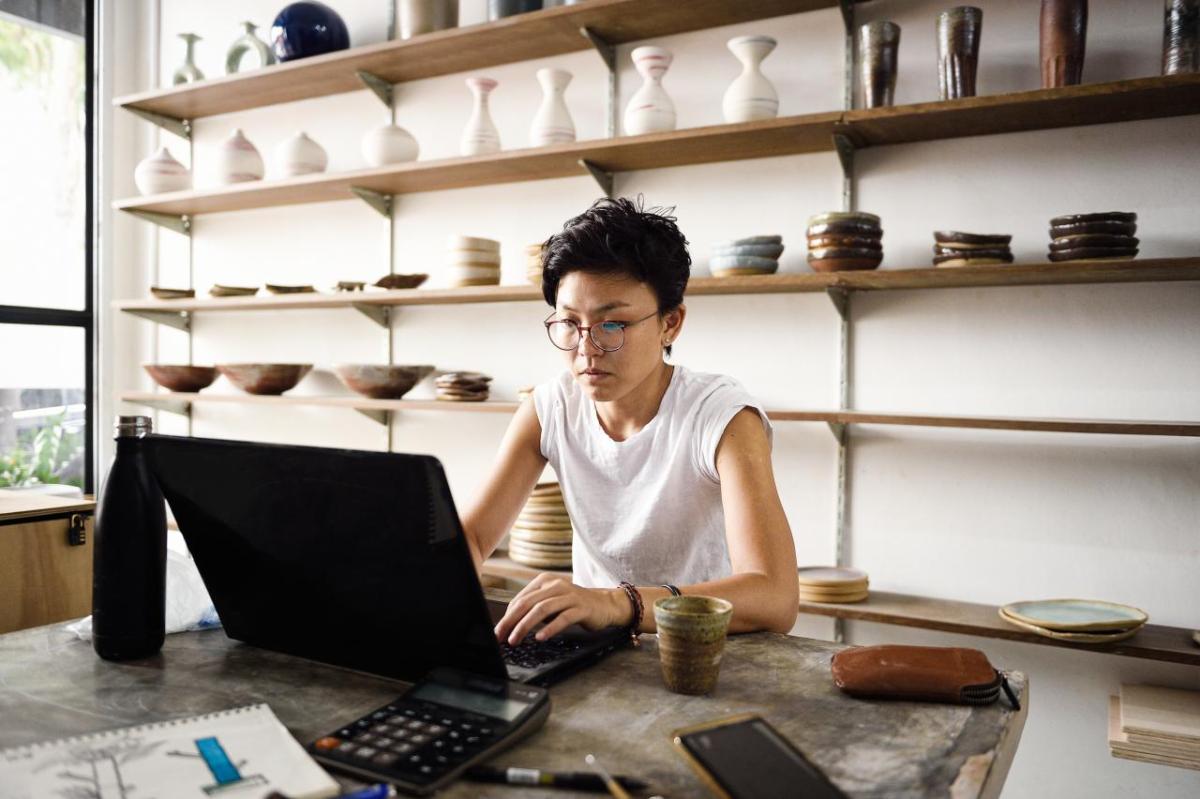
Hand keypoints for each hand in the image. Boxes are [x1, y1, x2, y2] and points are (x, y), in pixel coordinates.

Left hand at [494, 572, 629, 645]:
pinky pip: (563, 618)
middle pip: (528, 603)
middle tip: (501, 636)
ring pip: (542, 609)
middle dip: (511, 621)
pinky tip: (540, 637)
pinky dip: (550, 628)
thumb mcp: (551, 602)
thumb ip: (534, 608)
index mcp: (545, 581)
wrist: (604, 604)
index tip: (499, 631)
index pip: (520, 599)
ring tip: (516, 639)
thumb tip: (510, 624)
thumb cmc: (574, 604)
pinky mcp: (581, 607)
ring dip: (525, 625)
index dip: (507, 616)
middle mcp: (556, 585)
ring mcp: (569, 595)